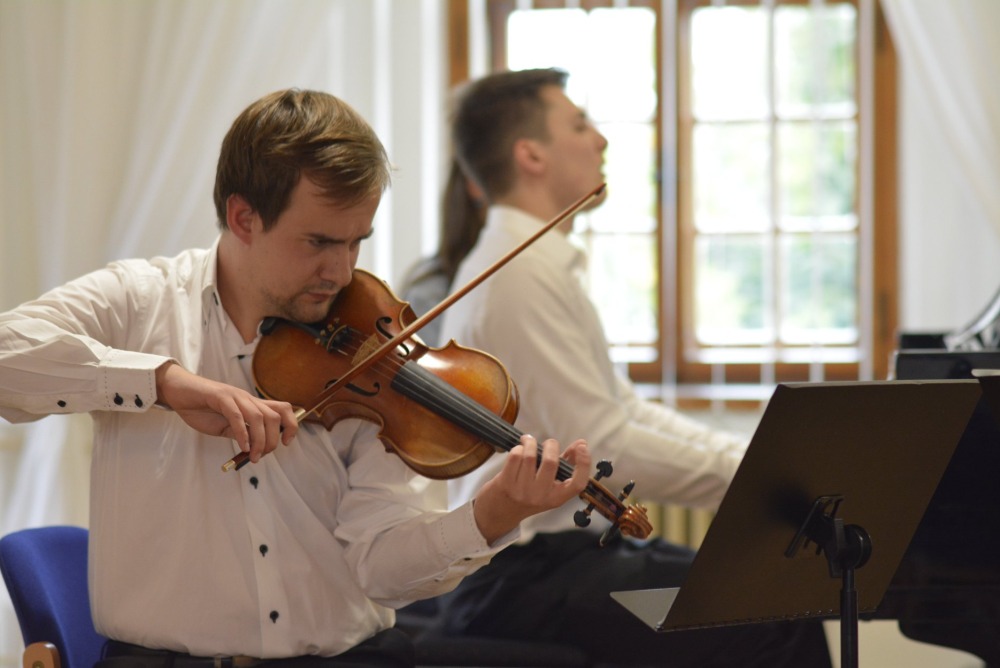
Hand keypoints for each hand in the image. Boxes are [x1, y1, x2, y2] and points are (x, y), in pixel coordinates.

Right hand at [155, 361, 297, 461]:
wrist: (178, 392)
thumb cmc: (201, 409)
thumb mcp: (224, 427)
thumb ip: (240, 434)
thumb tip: (253, 449)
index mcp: (251, 404)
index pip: (282, 409)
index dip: (291, 425)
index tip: (286, 443)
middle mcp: (247, 398)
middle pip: (274, 416)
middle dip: (272, 440)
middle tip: (260, 456)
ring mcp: (235, 396)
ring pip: (259, 416)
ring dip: (259, 440)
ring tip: (253, 456)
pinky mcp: (220, 397)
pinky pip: (237, 416)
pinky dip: (243, 433)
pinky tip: (242, 447)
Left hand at [472, 435, 590, 544]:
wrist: (499, 513)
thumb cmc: (528, 495)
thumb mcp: (549, 486)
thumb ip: (566, 464)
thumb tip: (582, 443)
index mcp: (557, 498)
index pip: (578, 483)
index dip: (584, 463)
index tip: (582, 447)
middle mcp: (541, 496)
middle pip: (551, 461)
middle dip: (550, 445)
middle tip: (547, 443)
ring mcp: (522, 491)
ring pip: (530, 456)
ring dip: (530, 442)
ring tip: (529, 441)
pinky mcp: (505, 484)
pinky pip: (515, 456)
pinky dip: (518, 448)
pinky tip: (519, 450)